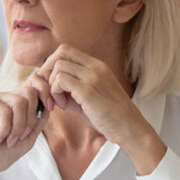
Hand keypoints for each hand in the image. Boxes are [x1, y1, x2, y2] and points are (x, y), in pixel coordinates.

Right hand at [0, 86, 46, 179]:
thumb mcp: (26, 139)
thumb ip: (38, 122)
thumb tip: (49, 105)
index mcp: (17, 105)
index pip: (36, 87)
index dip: (46, 93)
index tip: (50, 107)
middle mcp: (6, 98)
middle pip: (31, 93)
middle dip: (30, 119)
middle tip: (20, 137)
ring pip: (20, 102)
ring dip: (18, 127)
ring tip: (9, 140)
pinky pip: (5, 110)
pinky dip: (5, 129)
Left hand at [35, 44, 153, 148]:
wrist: (130, 129)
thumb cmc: (111, 117)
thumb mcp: (91, 97)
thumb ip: (73, 90)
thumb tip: (52, 88)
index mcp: (97, 66)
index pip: (67, 50)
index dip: (53, 64)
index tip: (52, 84)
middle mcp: (96, 67)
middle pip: (61, 52)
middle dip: (48, 70)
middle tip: (50, 90)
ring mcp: (93, 77)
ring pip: (58, 66)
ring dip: (52, 85)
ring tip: (61, 102)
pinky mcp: (88, 90)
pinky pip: (60, 80)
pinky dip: (55, 92)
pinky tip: (64, 106)